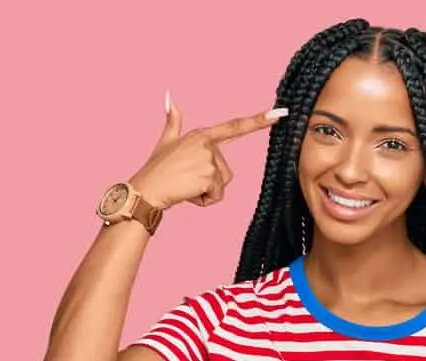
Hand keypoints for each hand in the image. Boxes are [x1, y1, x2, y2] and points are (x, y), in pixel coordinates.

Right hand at [129, 94, 287, 208]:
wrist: (145, 189)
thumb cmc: (157, 167)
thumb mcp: (166, 140)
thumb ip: (173, 120)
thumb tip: (169, 96)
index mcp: (202, 134)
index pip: (235, 126)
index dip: (259, 120)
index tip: (281, 113)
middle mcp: (208, 144)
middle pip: (226, 170)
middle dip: (209, 181)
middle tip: (185, 179)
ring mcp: (209, 160)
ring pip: (222, 183)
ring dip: (206, 191)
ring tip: (185, 185)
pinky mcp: (210, 176)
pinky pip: (217, 196)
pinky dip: (204, 200)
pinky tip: (187, 193)